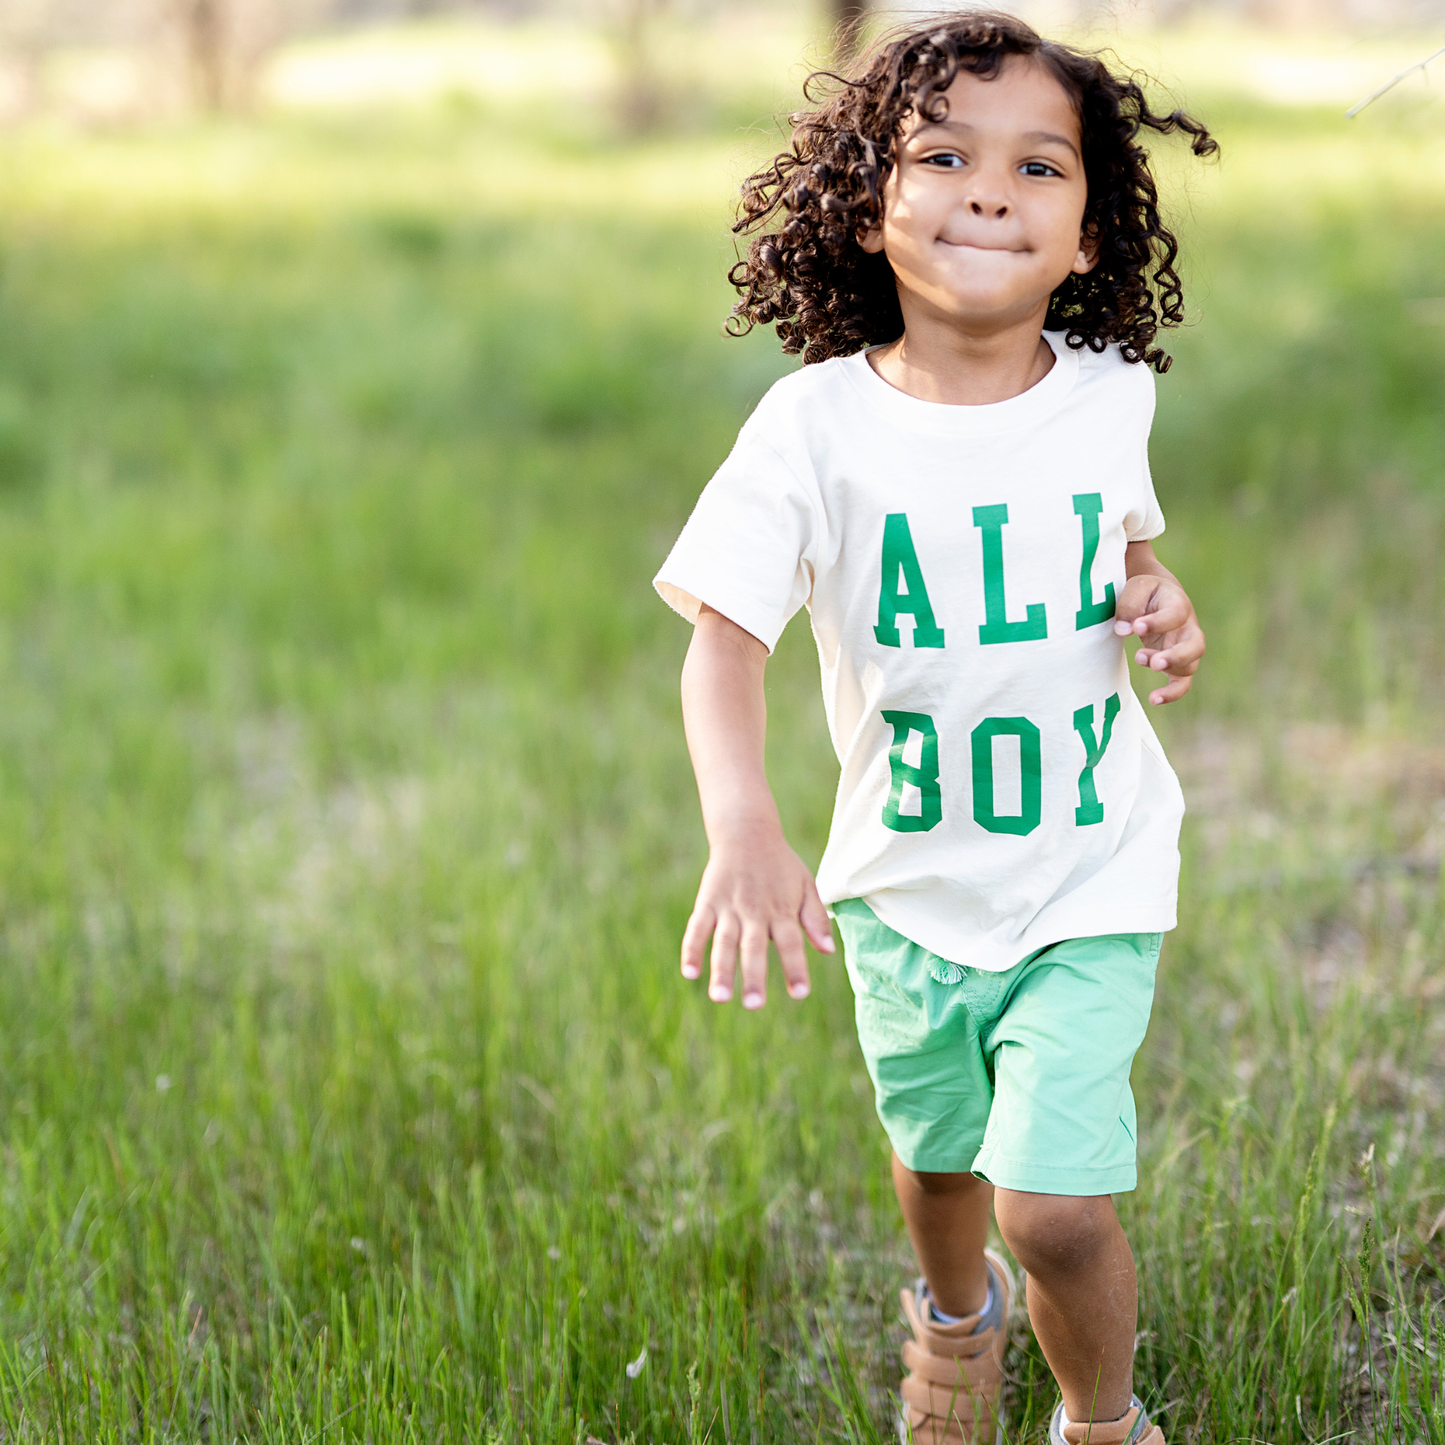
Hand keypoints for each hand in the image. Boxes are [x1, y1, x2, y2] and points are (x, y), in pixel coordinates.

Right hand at [680, 824, 834, 1009]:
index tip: (800, 993)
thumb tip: (829, 951)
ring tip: (720, 998)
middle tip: (753, 1005)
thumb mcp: (805, 885)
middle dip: (753, 977)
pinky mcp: (707, 902)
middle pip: (754, 947)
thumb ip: (815, 918)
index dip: (795, 967)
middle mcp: (755, 911)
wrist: (747, 831)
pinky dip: (692, 949)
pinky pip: (697, 928)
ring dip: (721, 970)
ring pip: (724, 942)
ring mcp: (729, 907)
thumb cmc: (780, 864)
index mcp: (781, 910)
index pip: (791, 942)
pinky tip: (690, 972)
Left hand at [1113, 574, 1204, 704]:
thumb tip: (1123, 630)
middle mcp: (1188, 628)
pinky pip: (1182, 683)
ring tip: (1140, 659)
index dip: (1157, 623)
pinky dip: (1172, 693)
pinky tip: (1154, 699)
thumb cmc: (1145, 592)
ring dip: (1168, 669)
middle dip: (1176, 656)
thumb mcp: (1136, 588)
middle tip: (1154, 662)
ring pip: (1190, 666)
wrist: (1156, 597)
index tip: (1136, 627)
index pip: (1176, 614)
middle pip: (1196, 646)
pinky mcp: (1176, 664)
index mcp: (1179, 604)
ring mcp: (1185, 648)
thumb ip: (1129, 605)